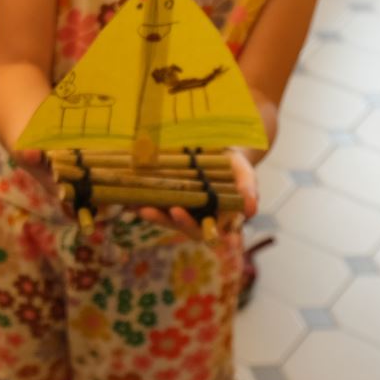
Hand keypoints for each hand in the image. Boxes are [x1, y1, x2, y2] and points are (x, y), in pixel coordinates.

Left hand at [134, 150, 257, 240]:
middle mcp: (197, 217)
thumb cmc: (235, 166)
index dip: (187, 224)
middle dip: (162, 219)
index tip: (176, 212)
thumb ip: (248, 190)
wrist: (222, 150)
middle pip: (177, 225)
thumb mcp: (245, 174)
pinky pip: (156, 203)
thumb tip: (252, 210)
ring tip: (134, 205)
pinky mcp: (170, 198)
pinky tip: (128, 197)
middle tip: (147, 210)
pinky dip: (142, 201)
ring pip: (164, 216)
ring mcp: (183, 208)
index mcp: (215, 218)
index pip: (202, 229)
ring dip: (149, 212)